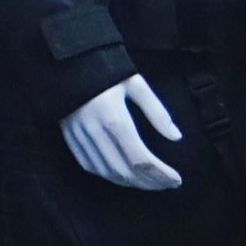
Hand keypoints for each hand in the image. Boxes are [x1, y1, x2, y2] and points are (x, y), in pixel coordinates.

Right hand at [62, 75, 184, 190]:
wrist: (68, 60)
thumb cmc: (106, 69)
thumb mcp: (136, 84)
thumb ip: (157, 111)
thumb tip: (176, 137)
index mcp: (115, 118)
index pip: (141, 159)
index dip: (160, 174)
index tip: (177, 179)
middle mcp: (96, 132)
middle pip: (125, 171)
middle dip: (149, 182)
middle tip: (167, 185)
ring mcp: (80, 137)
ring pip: (107, 172)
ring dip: (130, 183)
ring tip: (150, 183)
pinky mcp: (69, 138)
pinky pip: (89, 166)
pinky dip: (108, 176)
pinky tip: (123, 176)